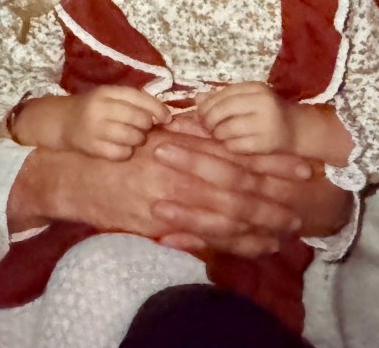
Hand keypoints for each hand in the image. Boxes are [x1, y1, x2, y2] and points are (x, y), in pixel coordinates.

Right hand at [10, 122, 318, 256]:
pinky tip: (256, 245)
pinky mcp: (158, 225)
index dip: (272, 161)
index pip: (238, 153)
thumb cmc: (118, 150)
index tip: (302, 165)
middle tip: (304, 201)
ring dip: (261, 222)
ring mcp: (170, 201)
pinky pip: (202, 237)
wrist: (74, 173)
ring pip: (225, 214)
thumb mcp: (155, 134)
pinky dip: (232, 242)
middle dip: (276, 194)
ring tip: (289, 226)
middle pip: (239, 185)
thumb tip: (220, 134)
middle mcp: (182, 172)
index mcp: (184, 146)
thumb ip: (188, 135)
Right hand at [14, 87, 168, 160]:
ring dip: (138, 139)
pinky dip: (127, 152)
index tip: (167, 118)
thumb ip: (133, 100)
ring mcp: (95, 129)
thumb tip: (164, 114)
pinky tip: (122, 147)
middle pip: (138, 119)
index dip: (157, 109)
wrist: (61, 122)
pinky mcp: (92, 148)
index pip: (139, 98)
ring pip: (132, 137)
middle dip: (146, 126)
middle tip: (143, 128)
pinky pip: (121, 153)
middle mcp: (101, 109)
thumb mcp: (109, 96)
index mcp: (107, 92)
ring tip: (133, 137)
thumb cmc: (92, 108)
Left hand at [197, 82, 293, 154]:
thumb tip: (197, 98)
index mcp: (256, 88)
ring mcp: (265, 123)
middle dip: (209, 120)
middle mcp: (262, 102)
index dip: (207, 105)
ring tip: (219, 135)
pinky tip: (231, 144)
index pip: (223, 94)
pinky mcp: (266, 143)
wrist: (297, 130)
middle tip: (206, 127)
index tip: (201, 114)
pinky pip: (236, 145)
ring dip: (217, 134)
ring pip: (227, 129)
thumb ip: (224, 98)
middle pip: (223, 110)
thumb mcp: (248, 100)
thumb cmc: (267, 113)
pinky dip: (228, 145)